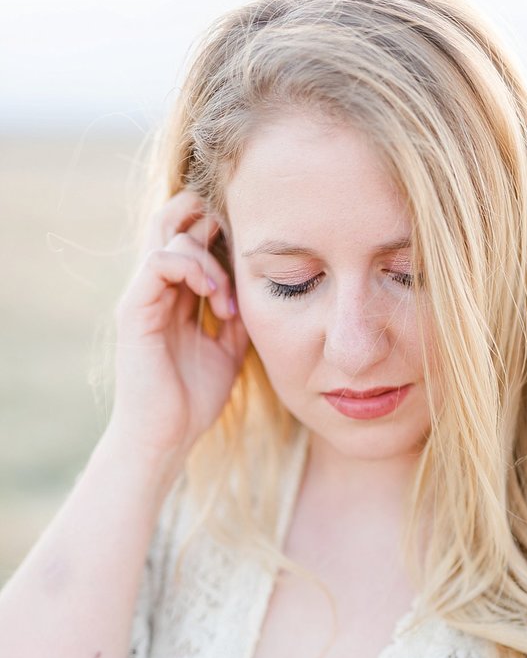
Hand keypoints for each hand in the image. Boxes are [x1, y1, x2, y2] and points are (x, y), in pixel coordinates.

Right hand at [109, 189, 250, 469]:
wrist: (166, 437)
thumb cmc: (194, 400)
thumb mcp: (229, 348)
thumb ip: (237, 314)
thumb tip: (261, 286)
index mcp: (172, 294)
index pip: (189, 235)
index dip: (221, 232)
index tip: (252, 259)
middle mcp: (153, 288)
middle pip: (173, 220)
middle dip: (211, 222)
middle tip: (242, 249)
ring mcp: (141, 296)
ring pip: (169, 235)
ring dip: (209, 258)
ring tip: (228, 298)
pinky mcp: (133, 310)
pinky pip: (159, 262)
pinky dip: (193, 269)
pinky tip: (217, 297)